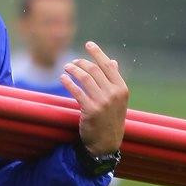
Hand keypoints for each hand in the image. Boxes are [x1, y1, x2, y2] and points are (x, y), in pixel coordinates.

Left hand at [59, 41, 128, 155]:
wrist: (107, 142)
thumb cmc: (111, 118)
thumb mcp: (118, 99)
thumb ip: (114, 80)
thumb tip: (112, 61)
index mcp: (122, 89)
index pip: (108, 65)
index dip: (97, 53)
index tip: (88, 43)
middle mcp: (114, 94)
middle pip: (95, 70)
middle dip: (81, 63)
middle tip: (72, 62)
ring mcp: (103, 102)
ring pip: (85, 78)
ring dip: (73, 70)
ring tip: (66, 67)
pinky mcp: (90, 110)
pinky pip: (77, 92)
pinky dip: (68, 83)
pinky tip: (63, 78)